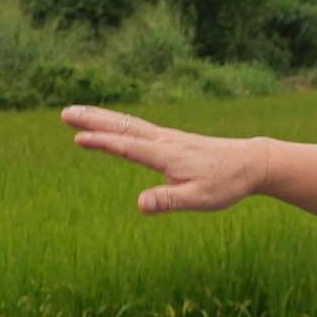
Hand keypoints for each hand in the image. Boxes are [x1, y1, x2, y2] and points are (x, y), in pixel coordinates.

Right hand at [63, 107, 266, 213]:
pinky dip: (118, 122)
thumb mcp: (199, 199)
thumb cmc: (226, 184)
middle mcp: (164, 141)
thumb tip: (139, 204)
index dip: (104, 143)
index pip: (129, 147)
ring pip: (128, 123)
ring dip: (101, 116)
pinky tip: (110, 123)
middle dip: (93, 119)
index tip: (78, 138)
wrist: (251, 163)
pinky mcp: (171, 140)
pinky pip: (138, 127)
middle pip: (123, 127)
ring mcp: (167, 138)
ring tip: (75, 112)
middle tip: (65, 112)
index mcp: (167, 155)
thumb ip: (168, 201)